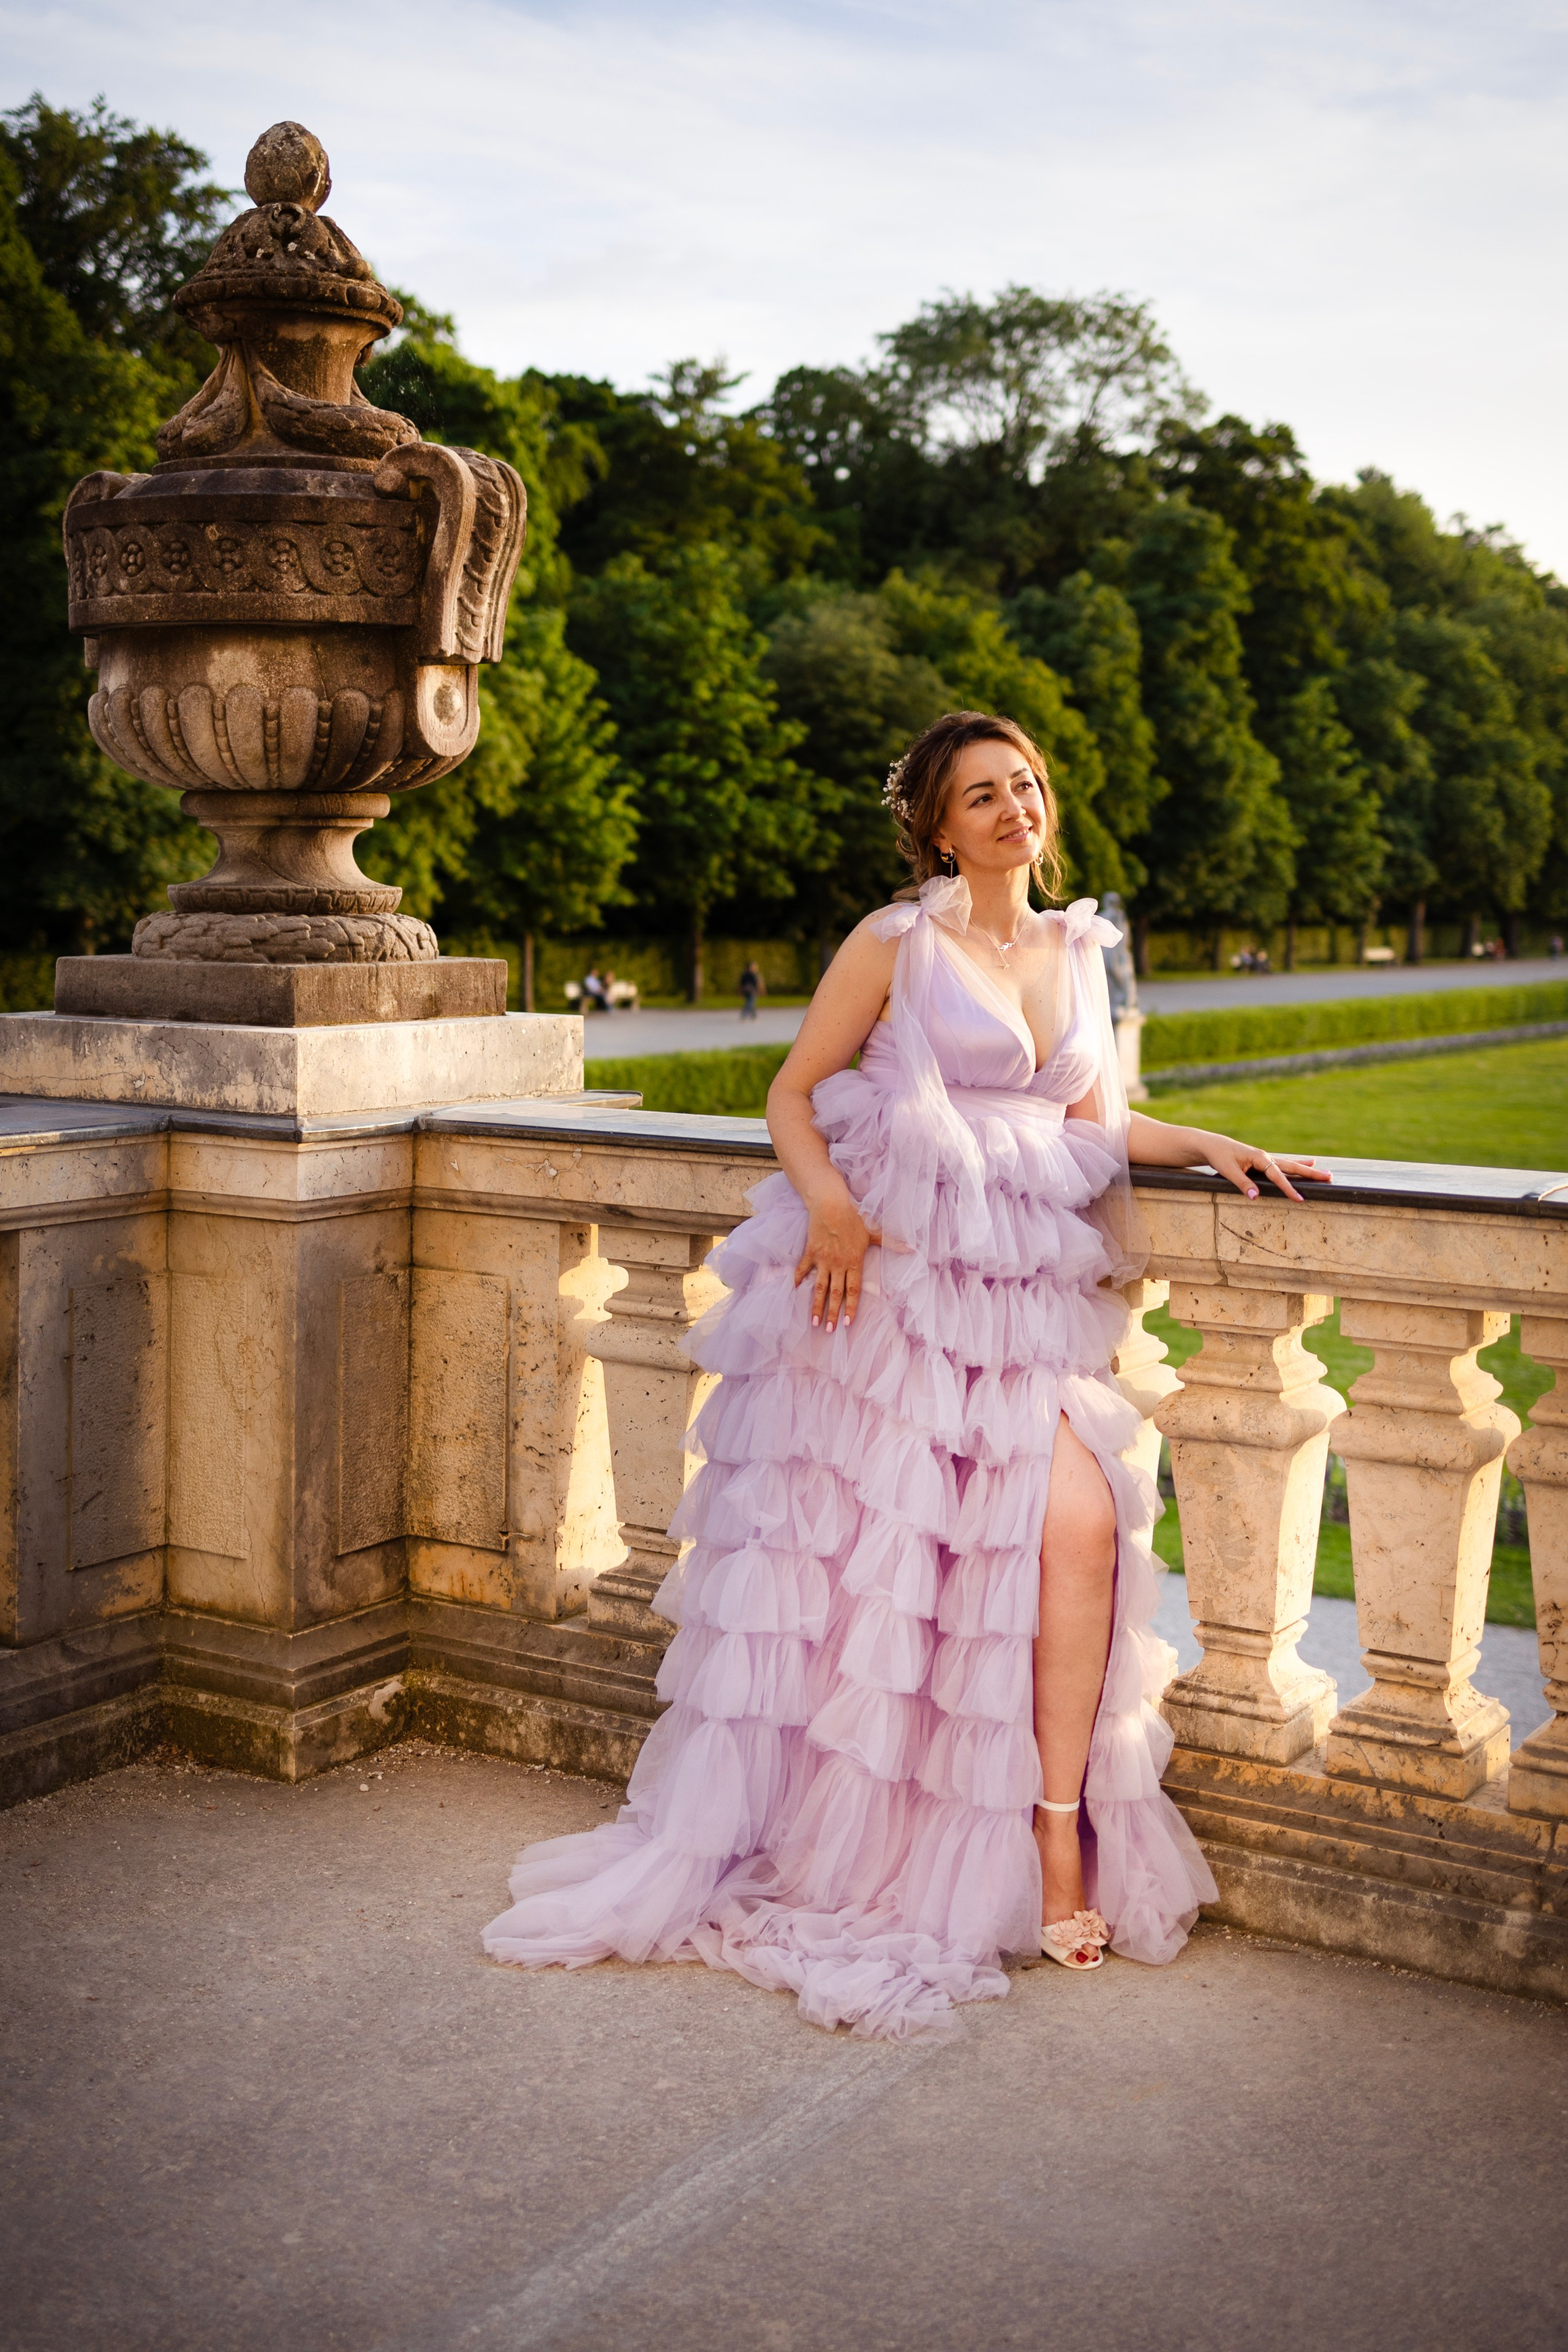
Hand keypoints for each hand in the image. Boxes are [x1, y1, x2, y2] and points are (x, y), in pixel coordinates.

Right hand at [794, 1185, 879, 1329]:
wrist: (831, 1203)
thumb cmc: (854, 1216)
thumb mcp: (875, 1231)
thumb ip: (892, 1243)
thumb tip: (913, 1249)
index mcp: (854, 1262)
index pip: (853, 1290)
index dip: (851, 1307)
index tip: (847, 1323)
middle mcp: (838, 1264)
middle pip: (835, 1294)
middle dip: (832, 1313)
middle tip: (828, 1331)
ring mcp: (822, 1260)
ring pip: (819, 1287)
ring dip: (816, 1305)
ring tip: (814, 1321)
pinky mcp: (810, 1253)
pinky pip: (802, 1270)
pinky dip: (797, 1281)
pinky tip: (793, 1293)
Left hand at [1203, 1135, 1332, 1204]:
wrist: (1214, 1146)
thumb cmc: (1220, 1157)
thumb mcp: (1228, 1171)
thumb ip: (1243, 1184)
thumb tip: (1256, 1197)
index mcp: (1260, 1158)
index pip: (1277, 1175)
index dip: (1288, 1188)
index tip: (1299, 1198)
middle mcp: (1266, 1157)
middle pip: (1292, 1166)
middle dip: (1311, 1174)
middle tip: (1329, 1177)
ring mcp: (1267, 1158)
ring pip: (1292, 1165)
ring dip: (1308, 1170)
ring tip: (1326, 1173)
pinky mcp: (1264, 1161)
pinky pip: (1285, 1165)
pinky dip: (1298, 1164)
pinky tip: (1310, 1163)